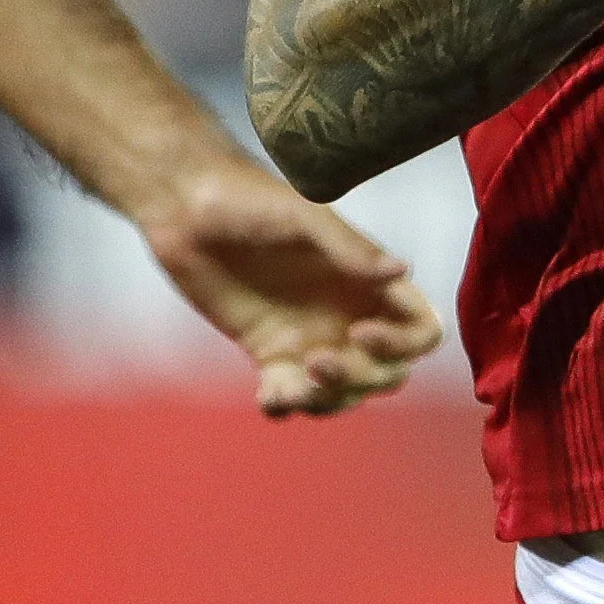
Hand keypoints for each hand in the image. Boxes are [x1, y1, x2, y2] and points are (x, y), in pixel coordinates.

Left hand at [129, 160, 443, 417]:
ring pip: (344, 394)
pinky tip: (266, 395)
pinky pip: (290, 395)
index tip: (360, 333)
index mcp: (365, 280)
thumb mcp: (302, 218)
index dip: (404, 345)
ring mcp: (309, 336)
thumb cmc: (247, 198)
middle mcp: (346, 313)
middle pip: (387, 372)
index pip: (419, 329)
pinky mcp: (268, 351)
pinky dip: (285, 406)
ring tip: (285, 388)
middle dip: (361, 379)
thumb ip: (350, 249)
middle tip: (315, 360)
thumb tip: (404, 271)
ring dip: (325, 402)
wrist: (184, 206)